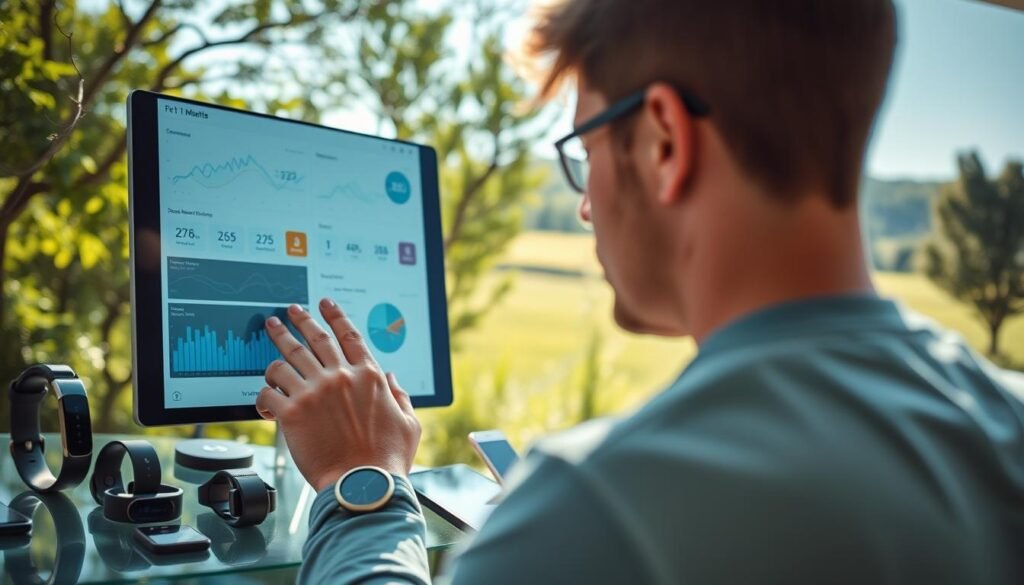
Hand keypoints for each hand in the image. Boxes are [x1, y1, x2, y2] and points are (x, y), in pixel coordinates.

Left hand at [255, 299, 420, 491]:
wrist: (363, 486)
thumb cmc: (387, 460)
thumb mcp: (409, 423)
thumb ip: (401, 396)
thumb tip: (393, 378)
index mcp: (369, 376)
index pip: (348, 335)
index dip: (335, 315)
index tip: (324, 303)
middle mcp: (340, 377)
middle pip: (314, 338)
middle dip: (299, 320)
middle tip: (288, 311)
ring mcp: (314, 393)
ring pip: (287, 359)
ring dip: (276, 346)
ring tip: (270, 337)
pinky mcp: (292, 413)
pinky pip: (268, 391)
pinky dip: (263, 392)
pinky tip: (263, 397)